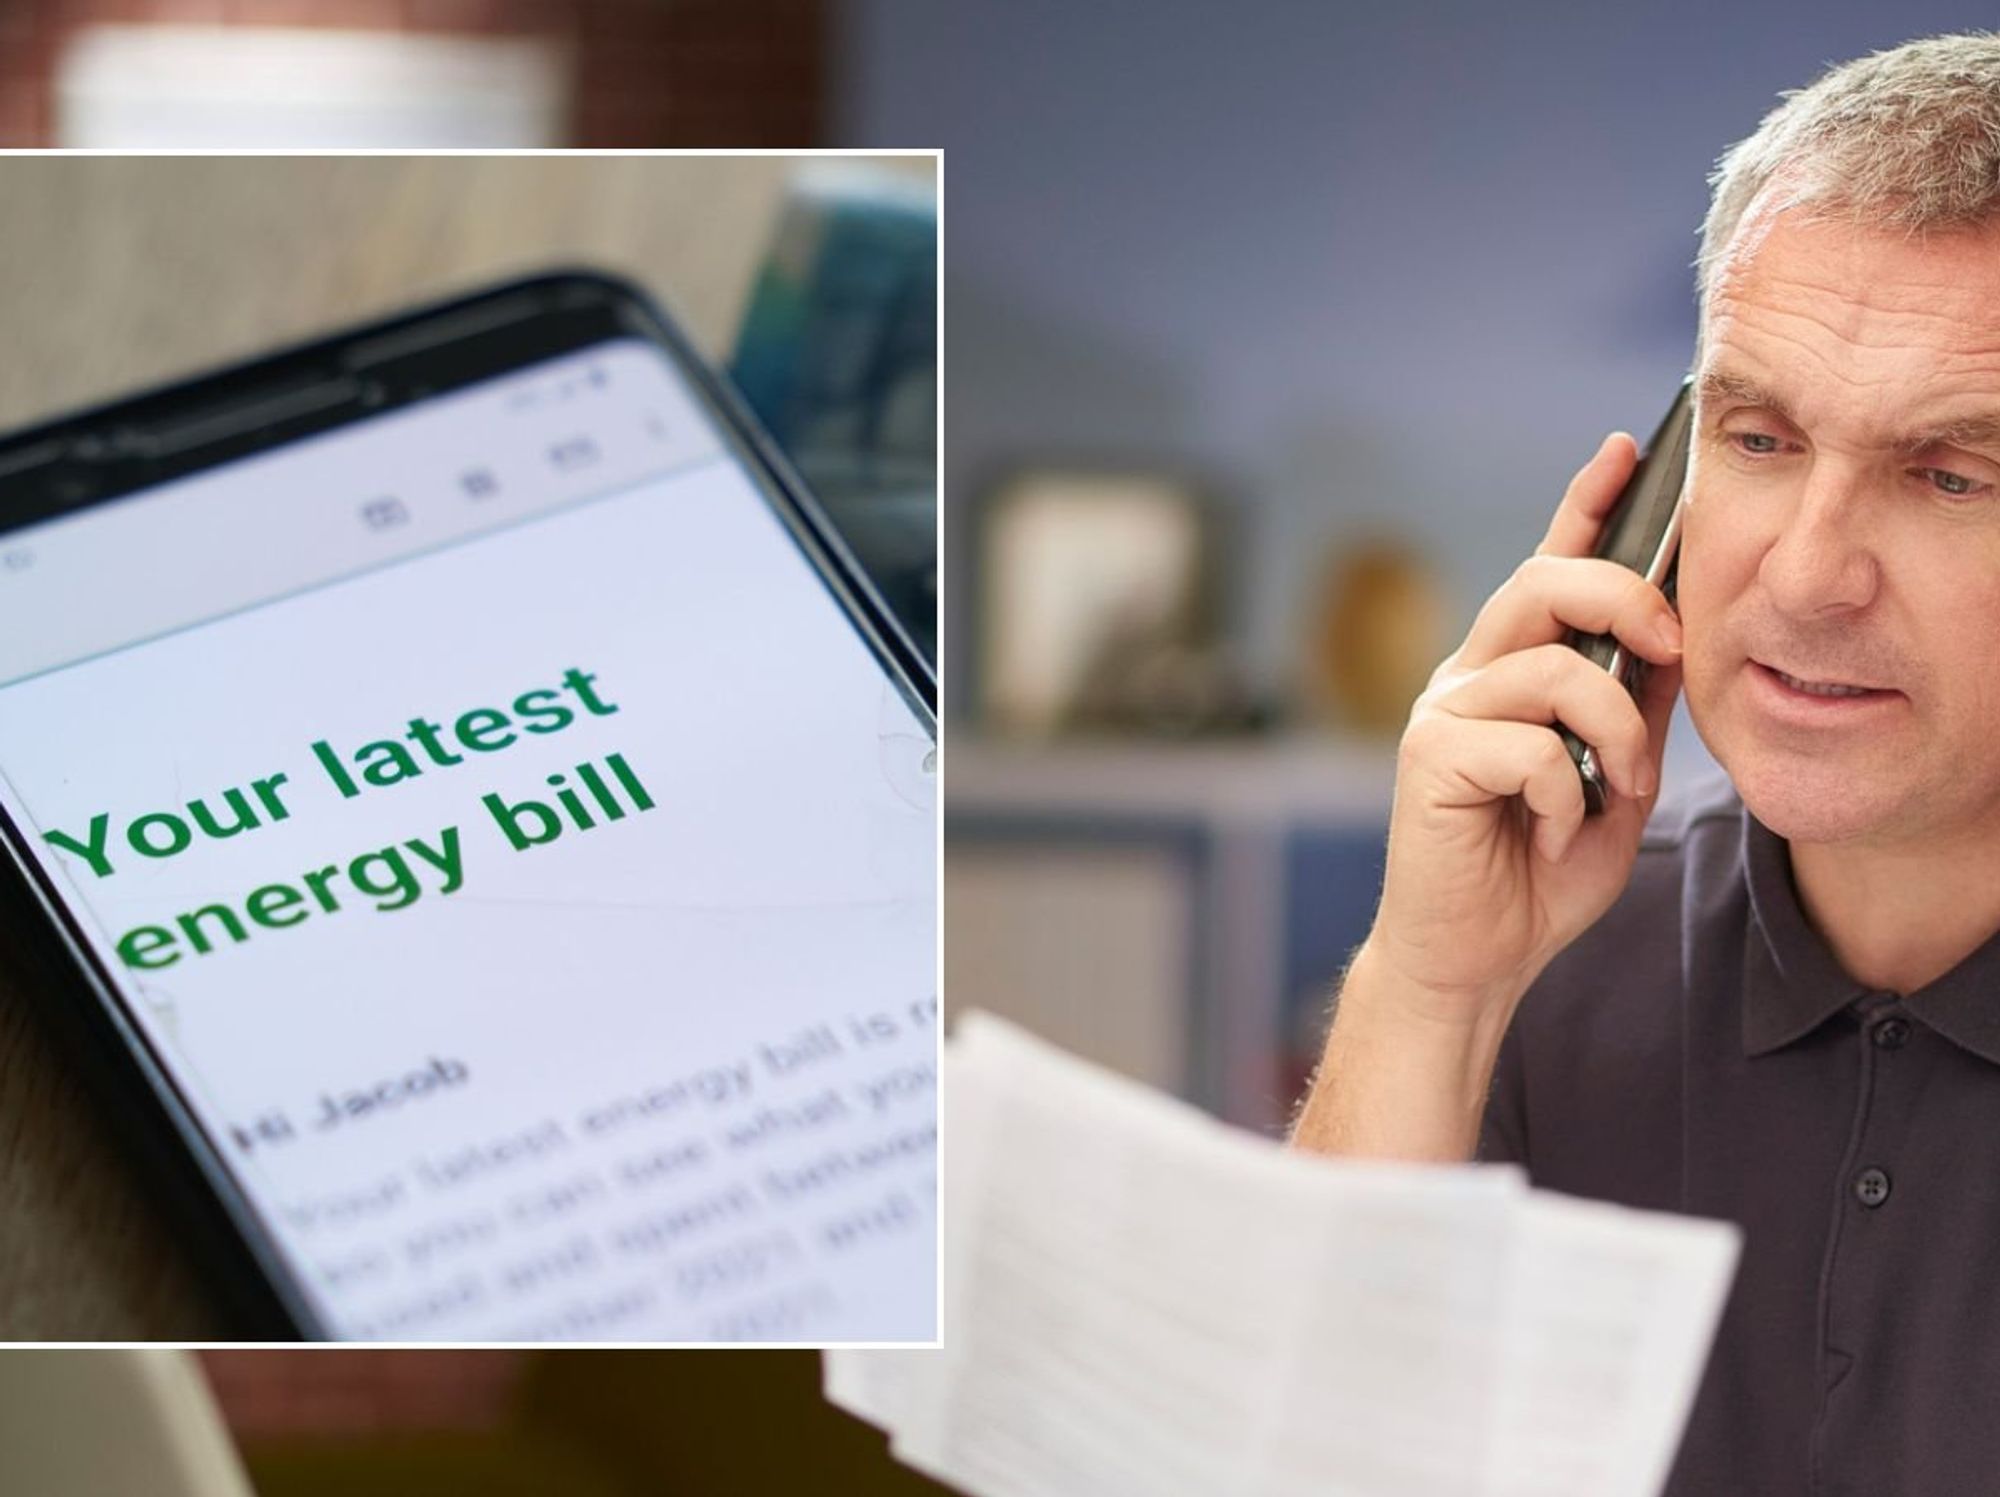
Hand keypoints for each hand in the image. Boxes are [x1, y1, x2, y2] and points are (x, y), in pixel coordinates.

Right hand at [1363, 431, 1683, 1028]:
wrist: (1474, 960)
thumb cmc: (1536, 873)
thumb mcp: (1615, 782)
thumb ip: (1638, 708)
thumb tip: (1678, 636)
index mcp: (1513, 673)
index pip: (1548, 567)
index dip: (1584, 504)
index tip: (1628, 448)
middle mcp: (1470, 677)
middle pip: (1543, 583)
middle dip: (1626, 599)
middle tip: (1674, 648)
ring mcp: (1442, 712)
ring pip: (1554, 670)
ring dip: (1614, 735)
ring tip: (1614, 792)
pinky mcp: (1428, 757)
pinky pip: (1529, 747)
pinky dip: (1562, 795)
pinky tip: (1543, 830)